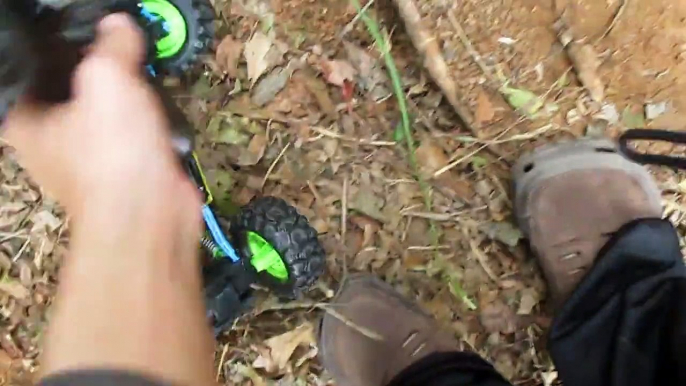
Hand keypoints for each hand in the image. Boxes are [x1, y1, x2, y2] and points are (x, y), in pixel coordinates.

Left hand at [2, 14, 200, 221]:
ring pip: (104, 116)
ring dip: (126, 98)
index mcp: (26, 122)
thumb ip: (111, 44)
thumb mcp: (108, 78)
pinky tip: (162, 109)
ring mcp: (90, 163)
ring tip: (142, 72)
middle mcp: (51, 145)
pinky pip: (132, 137)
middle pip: (67, 94)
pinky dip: (147, 124)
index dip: (48, 52)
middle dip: (94, 73)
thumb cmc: (112, 151)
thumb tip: (118, 25)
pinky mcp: (126, 174)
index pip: (24, 76)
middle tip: (114, 49)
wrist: (151, 215)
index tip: (73, 38)